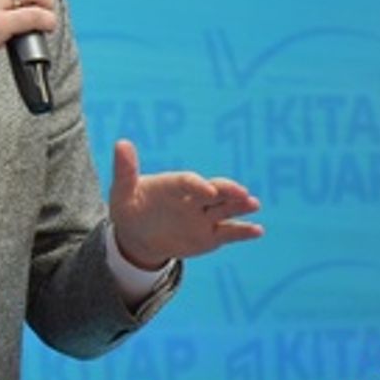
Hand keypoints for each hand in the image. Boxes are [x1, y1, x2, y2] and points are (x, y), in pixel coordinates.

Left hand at [108, 139, 263, 269]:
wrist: (137, 236)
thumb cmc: (129, 208)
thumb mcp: (123, 192)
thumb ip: (125, 170)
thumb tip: (121, 143)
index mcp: (174, 184)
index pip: (188, 182)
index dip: (197, 185)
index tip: (206, 191)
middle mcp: (194, 197)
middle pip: (215, 191)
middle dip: (228, 190)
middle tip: (242, 193)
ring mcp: (204, 216)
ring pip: (226, 208)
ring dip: (241, 206)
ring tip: (253, 204)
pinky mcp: (210, 235)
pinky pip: (229, 232)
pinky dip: (244, 231)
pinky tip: (258, 231)